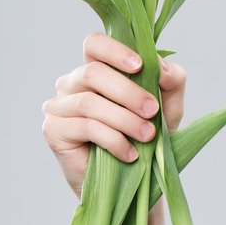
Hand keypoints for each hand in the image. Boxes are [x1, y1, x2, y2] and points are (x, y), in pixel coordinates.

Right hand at [42, 31, 187, 199]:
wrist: (132, 180)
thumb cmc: (146, 137)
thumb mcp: (169, 107)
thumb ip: (172, 81)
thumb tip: (163, 68)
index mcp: (96, 69)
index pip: (94, 44)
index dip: (115, 51)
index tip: (140, 66)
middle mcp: (71, 83)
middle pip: (92, 72)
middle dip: (128, 92)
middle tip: (152, 111)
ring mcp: (58, 106)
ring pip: (89, 102)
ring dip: (124, 119)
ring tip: (148, 136)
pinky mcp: (53, 130)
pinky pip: (84, 127)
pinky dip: (114, 140)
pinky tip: (130, 153)